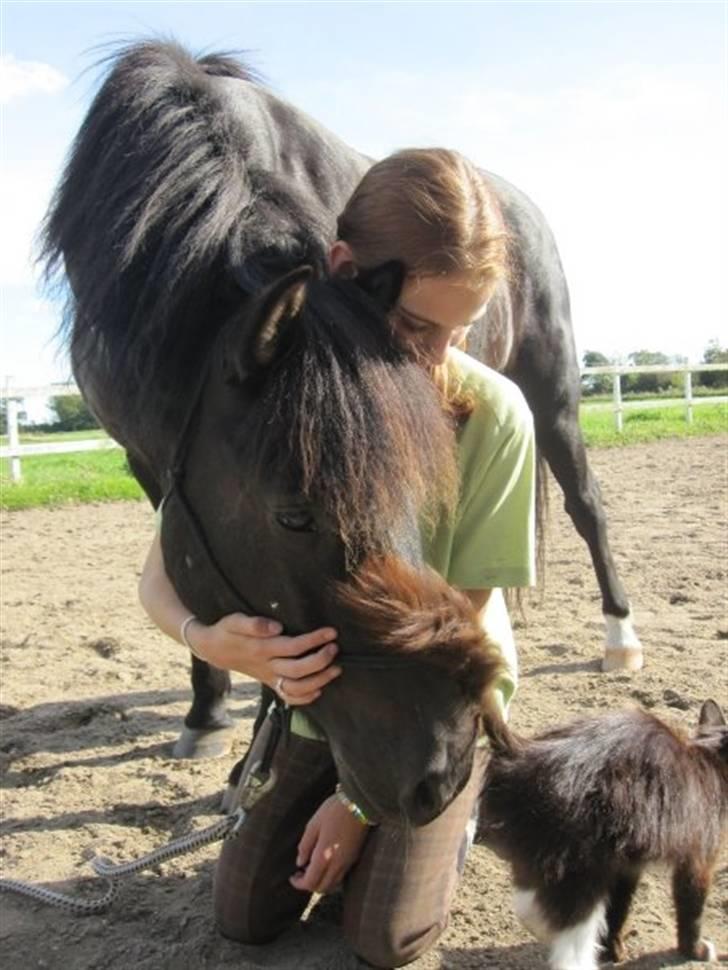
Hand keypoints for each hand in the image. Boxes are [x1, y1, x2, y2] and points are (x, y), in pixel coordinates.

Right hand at [185, 613, 340, 704]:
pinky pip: (287, 698)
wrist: (212, 649)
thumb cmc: (227, 630)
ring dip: (319, 681)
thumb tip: (276, 627)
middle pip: (298, 670)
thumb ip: (254, 624)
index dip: (314, 640)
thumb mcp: (234, 621)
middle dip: (321, 660)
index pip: (292, 647)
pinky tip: (319, 690)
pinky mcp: (269, 683)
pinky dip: (304, 698)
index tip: (331, 632)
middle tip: (335, 647)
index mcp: (261, 649)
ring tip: (336, 669)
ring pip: (296, 688)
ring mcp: (268, 678)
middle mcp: (266, 667)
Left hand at [290, 794, 369, 893]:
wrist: (359, 804)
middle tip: (301, 873)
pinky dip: (330, 877)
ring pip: (332, 885)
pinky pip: (340, 877)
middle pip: (322, 888)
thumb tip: (300, 862)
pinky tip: (326, 864)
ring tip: (312, 868)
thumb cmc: (334, 811)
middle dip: (309, 885)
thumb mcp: (313, 824)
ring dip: (321, 882)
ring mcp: (347, 862)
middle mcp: (337, 864)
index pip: (310, 882)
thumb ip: (305, 845)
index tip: (293, 876)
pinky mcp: (354, 858)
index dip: (299, 884)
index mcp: (324, 856)